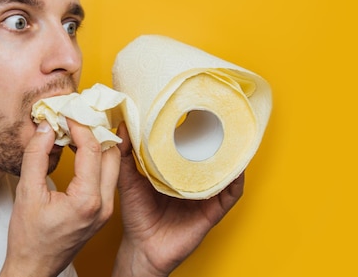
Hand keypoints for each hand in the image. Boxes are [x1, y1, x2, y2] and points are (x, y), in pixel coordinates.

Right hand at [1, 120, 120, 276]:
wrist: (34, 268)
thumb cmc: (28, 237)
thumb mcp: (27, 192)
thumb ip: (36, 155)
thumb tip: (46, 127)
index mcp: (87, 200)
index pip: (92, 150)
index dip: (80, 126)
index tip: (67, 113)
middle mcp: (104, 205)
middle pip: (111, 154)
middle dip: (96, 131)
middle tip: (77, 116)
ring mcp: (106, 210)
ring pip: (113, 164)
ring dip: (98, 144)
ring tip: (77, 129)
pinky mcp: (102, 211)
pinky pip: (107, 176)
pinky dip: (97, 158)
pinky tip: (79, 149)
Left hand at [113, 123, 243, 276]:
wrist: (142, 248)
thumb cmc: (136, 215)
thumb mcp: (128, 179)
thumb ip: (124, 155)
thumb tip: (121, 126)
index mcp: (175, 172)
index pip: (189, 147)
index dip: (195, 130)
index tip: (196, 108)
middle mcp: (193, 182)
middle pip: (211, 157)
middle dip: (219, 140)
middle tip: (222, 118)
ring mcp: (204, 196)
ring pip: (225, 173)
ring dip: (232, 157)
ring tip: (235, 138)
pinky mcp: (212, 212)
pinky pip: (229, 196)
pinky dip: (235, 182)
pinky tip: (236, 169)